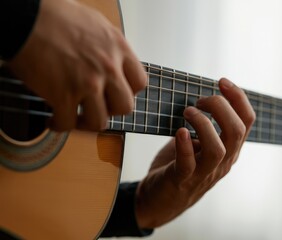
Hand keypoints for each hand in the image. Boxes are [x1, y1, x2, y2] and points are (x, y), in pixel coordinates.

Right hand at [7, 0, 146, 130]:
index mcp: (119, 48)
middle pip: (125, 107)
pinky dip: (59, 125)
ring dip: (86, 123)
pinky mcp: (63, 95)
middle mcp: (108, 68)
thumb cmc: (55, 16)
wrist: (25, 17)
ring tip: (75, 118)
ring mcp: (88, 83)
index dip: (128, 92)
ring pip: (99, 122)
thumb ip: (109, 47)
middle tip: (98, 107)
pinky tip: (53, 120)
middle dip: (110, 110)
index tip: (116, 94)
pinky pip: (68, 123)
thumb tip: (111, 60)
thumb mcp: (96, 25)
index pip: (139, 83)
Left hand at [135, 78, 255, 227]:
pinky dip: (185, 146)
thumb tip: (201, 95)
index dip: (238, 98)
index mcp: (230, 149)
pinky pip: (188, 164)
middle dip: (221, 107)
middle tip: (200, 100)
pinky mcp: (182, 180)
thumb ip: (206, 124)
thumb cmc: (179, 165)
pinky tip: (179, 132)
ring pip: (218, 149)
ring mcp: (204, 173)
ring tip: (188, 112)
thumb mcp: (199, 143)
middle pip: (236, 131)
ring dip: (203, 124)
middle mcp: (223, 162)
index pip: (246, 121)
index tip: (222, 81)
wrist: (159, 199)